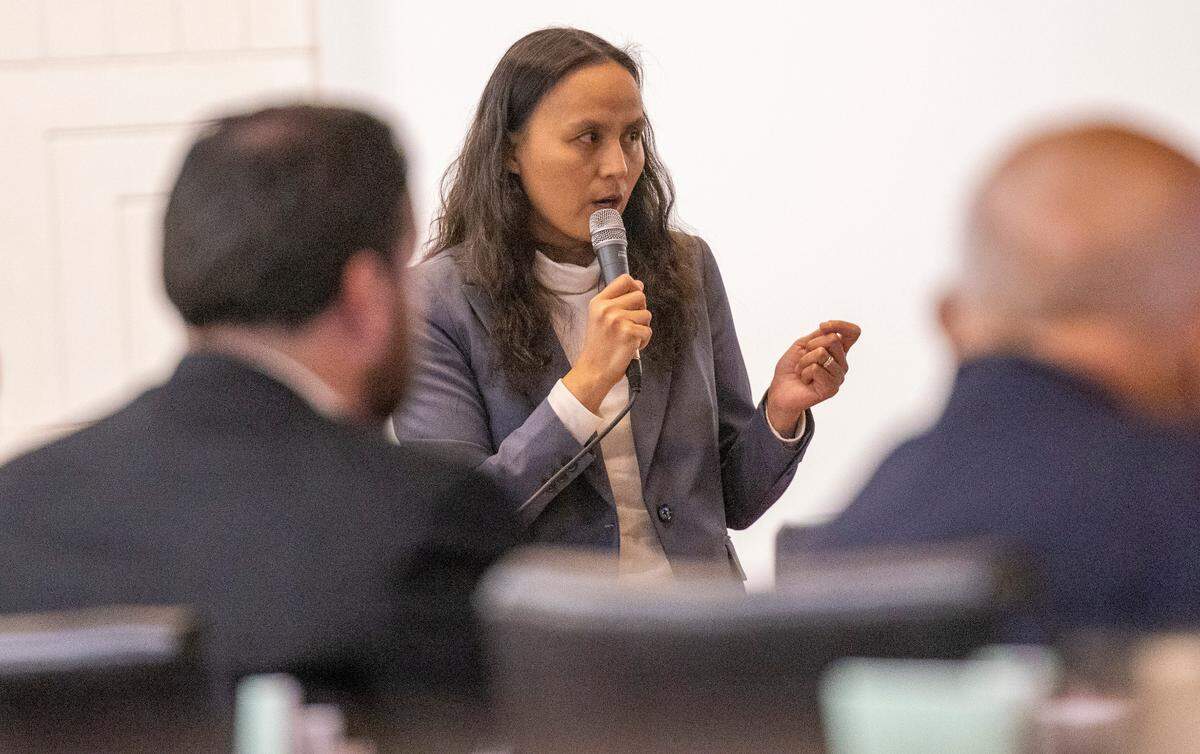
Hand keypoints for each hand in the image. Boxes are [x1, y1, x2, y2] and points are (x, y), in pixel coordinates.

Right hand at [562, 274, 651, 412]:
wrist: (594, 370)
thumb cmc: (599, 346)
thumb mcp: (599, 317)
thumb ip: (616, 301)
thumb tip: (639, 285)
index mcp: (598, 302)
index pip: (624, 279)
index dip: (635, 286)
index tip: (634, 300)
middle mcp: (607, 308)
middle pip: (640, 296)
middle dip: (640, 310)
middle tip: (629, 325)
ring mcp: (618, 320)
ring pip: (647, 314)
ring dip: (642, 328)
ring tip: (628, 338)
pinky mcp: (629, 333)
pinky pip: (648, 331)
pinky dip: (643, 341)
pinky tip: (630, 347)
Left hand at [765, 320, 860, 434]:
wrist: (780, 389)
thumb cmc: (791, 367)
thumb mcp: (803, 344)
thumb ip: (818, 335)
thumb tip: (830, 329)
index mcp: (838, 351)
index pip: (853, 333)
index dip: (840, 325)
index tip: (822, 326)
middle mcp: (842, 363)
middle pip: (834, 339)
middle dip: (811, 345)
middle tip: (803, 359)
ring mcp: (838, 377)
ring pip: (822, 353)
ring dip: (804, 361)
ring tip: (802, 371)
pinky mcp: (832, 388)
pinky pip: (816, 369)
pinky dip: (804, 372)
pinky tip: (805, 381)